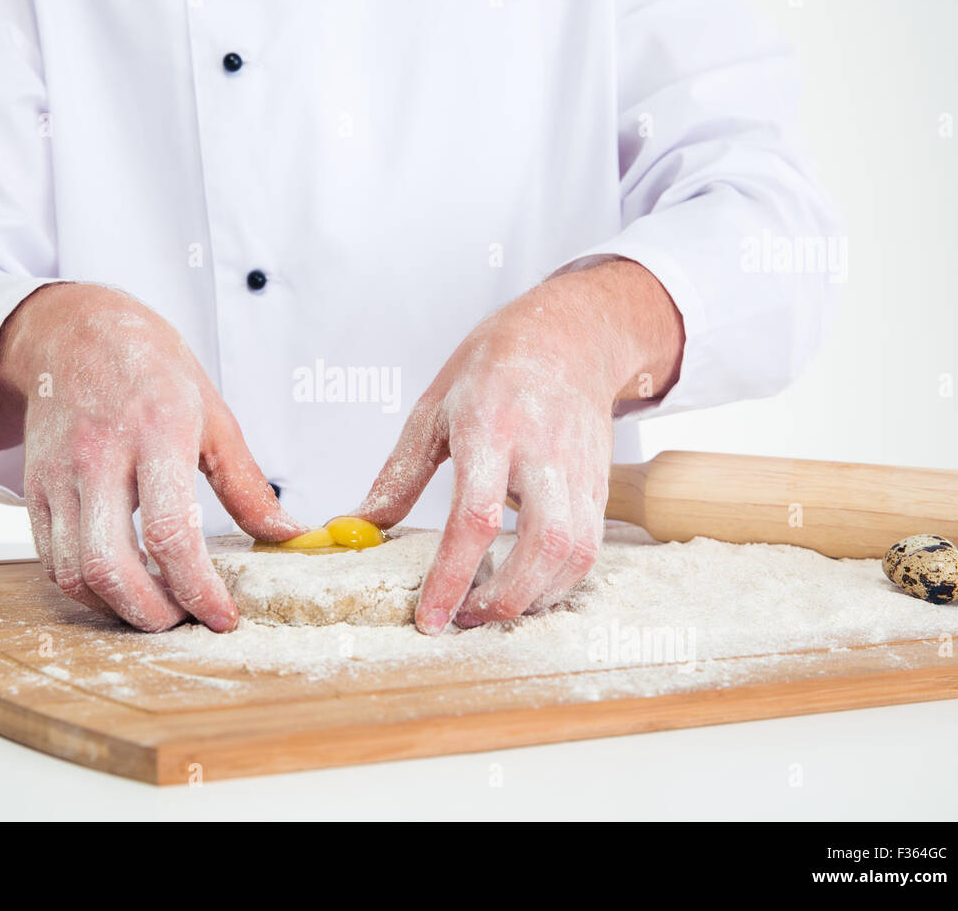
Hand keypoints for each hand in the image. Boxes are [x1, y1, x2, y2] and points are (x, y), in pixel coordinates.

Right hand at [0, 283, 303, 631]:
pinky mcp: (33, 490)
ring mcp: (58, 474)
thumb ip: (247, 484)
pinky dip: (87, 589)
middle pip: (109, 565)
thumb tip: (287, 535)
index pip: (170, 531)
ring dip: (117, 609)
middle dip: (151, 614)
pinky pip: (51, 560)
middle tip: (185, 621)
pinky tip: (122, 586)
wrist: (72, 332)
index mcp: (156, 431)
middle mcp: (98, 455)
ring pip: (73, 572)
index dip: (197, 588)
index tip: (223, 617)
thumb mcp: (213, 415)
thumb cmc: (152, 370)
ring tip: (158, 607)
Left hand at [355, 260, 683, 633]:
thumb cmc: (492, 369)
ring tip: (490, 609)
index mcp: (491, 430)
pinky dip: (558, 583)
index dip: (452, 576)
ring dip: (534, 598)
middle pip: (542, 544)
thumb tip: (357, 527)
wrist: (569, 338)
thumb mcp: (432, 409)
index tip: (429, 618)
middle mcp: (542, 453)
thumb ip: (398, 475)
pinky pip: (589, 550)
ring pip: (575, 554)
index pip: (475, 517)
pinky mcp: (600, 487)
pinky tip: (524, 588)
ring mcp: (579, 472)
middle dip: (503, 599)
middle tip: (463, 619)